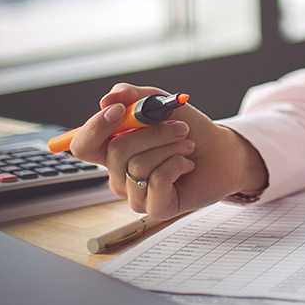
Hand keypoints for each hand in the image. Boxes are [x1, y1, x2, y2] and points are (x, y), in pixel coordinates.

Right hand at [68, 83, 267, 219]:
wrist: (221, 150)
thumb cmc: (188, 129)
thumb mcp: (161, 104)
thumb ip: (134, 96)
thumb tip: (107, 99)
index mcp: (112, 149)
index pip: (83, 144)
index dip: (95, 127)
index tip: (120, 110)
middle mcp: (119, 174)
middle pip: (116, 151)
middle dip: (154, 133)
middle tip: (179, 128)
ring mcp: (135, 193)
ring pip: (138, 166)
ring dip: (171, 147)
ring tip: (186, 146)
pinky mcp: (155, 208)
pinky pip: (156, 181)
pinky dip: (177, 165)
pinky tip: (187, 165)